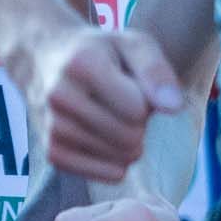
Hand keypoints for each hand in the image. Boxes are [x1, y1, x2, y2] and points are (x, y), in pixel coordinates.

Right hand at [26, 22, 182, 182]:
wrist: (46, 60)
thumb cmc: (101, 53)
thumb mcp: (133, 44)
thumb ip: (157, 71)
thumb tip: (174, 107)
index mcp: (82, 65)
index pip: (138, 109)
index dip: (146, 99)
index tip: (131, 84)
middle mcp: (60, 98)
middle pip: (131, 138)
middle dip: (139, 124)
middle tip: (124, 104)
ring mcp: (53, 128)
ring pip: (123, 159)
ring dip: (130, 143)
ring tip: (113, 117)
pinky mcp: (53, 154)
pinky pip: (111, 175)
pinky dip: (118, 161)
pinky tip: (107, 138)